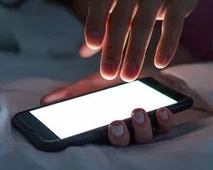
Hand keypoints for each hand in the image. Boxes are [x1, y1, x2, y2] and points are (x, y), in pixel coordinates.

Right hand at [41, 71, 175, 146]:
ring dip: (141, 127)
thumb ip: (73, 93)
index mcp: (108, 126)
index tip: (94, 131)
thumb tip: (46, 101)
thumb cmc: (117, 79)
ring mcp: (146, 128)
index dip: (99, 138)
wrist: (146, 68)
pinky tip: (162, 110)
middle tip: (115, 124)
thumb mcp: (93, 84)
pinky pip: (166, 126)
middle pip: (123, 143)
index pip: (102, 139)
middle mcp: (127, 131)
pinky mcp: (164, 120)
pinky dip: (165, 120)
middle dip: (119, 137)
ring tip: (137, 112)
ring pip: (144, 137)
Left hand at [85, 0, 205, 81]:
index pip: (100, 2)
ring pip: (144, 22)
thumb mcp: (120, 0)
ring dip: (136, 51)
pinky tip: (160, 63)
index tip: (92, 44)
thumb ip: (103, 24)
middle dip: (113, 47)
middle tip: (107, 74)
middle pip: (121, 18)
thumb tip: (83, 52)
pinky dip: (167, 44)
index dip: (95, 22)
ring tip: (128, 76)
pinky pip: (173, 24)